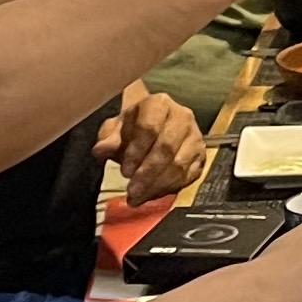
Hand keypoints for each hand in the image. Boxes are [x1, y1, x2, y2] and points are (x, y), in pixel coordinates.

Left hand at [95, 82, 206, 206]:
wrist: (154, 128)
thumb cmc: (133, 128)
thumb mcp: (115, 130)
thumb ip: (108, 139)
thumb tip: (100, 150)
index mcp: (159, 104)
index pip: (150, 128)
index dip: (136, 152)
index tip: (124, 172)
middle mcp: (183, 117)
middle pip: (167, 148)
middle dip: (147, 173)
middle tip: (132, 190)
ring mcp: (195, 137)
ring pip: (179, 164)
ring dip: (157, 184)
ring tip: (139, 197)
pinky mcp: (201, 156)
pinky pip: (188, 176)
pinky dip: (169, 188)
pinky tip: (152, 194)